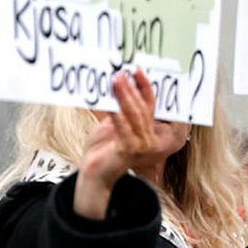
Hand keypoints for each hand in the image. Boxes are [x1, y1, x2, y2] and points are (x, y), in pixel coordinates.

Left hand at [73, 70, 158, 219]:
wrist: (96, 175)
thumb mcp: (114, 127)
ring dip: (125, 96)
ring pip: (136, 116)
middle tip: (122, 74)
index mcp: (151, 133)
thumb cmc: (104, 151)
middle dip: (132, 89)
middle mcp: (152, 140)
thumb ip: (122, 112)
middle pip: (144, 108)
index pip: (151, 106)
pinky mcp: (129, 151)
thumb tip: (119, 87)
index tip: (138, 72)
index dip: (146, 87)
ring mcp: (142, 147)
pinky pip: (124, 129)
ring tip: (116, 81)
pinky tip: (112, 105)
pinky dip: (117, 115)